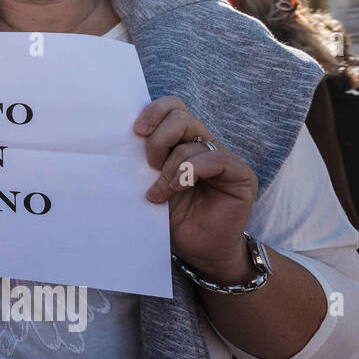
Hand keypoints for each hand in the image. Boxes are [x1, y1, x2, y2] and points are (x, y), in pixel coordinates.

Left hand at [135, 96, 257, 283]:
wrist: (197, 251)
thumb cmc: (171, 218)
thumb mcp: (149, 184)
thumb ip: (142, 161)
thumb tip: (118, 140)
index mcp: (181, 141)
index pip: (172, 107)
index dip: (153, 112)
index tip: (135, 131)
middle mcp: (202, 144)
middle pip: (180, 116)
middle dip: (158, 139)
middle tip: (149, 164)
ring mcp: (222, 157)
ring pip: (192, 141)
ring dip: (169, 168)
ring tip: (159, 192)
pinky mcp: (240, 174)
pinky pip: (216, 159)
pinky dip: (190, 172)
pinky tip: (178, 188)